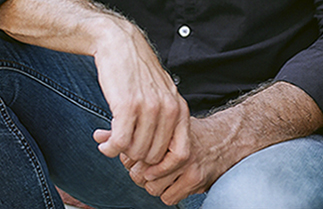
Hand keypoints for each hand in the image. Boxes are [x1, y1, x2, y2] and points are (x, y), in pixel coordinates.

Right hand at [86, 20, 187, 169]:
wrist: (118, 43)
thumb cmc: (136, 70)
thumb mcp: (161, 92)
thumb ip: (166, 118)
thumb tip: (159, 151)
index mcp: (180, 109)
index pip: (182, 154)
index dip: (165, 169)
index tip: (148, 170)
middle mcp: (168, 110)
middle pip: (155, 156)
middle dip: (136, 159)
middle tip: (122, 152)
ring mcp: (149, 108)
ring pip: (136, 151)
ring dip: (120, 153)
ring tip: (110, 144)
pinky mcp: (126, 106)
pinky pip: (120, 142)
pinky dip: (109, 148)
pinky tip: (103, 143)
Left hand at [122, 115, 241, 204]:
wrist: (223, 140)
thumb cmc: (186, 133)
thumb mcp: (160, 125)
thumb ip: (129, 129)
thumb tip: (99, 136)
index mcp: (162, 131)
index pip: (131, 153)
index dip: (129, 158)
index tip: (135, 156)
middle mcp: (173, 147)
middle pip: (138, 174)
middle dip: (137, 173)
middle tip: (145, 168)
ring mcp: (186, 164)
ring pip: (151, 188)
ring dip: (152, 185)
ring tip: (158, 175)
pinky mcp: (196, 180)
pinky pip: (168, 198)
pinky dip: (166, 193)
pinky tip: (171, 182)